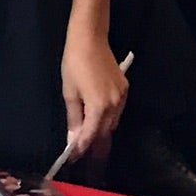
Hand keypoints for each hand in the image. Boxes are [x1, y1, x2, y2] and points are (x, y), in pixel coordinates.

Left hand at [60, 31, 128, 158]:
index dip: (82, 148)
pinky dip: (108, 120)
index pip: (91, 135)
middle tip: (81, 154)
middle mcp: (115, 105)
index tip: (73, 157)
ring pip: (113, 123)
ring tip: (89, 141)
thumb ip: (74, 117)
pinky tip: (98, 121)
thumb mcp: (69, 91)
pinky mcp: (125, 89)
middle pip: (105, 133)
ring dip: (102, 133)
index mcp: (99, 106)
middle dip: (93, 145)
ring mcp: (122, 97)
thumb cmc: (74, 63)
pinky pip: (117, 112)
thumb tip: (73, 138)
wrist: (90, 38)